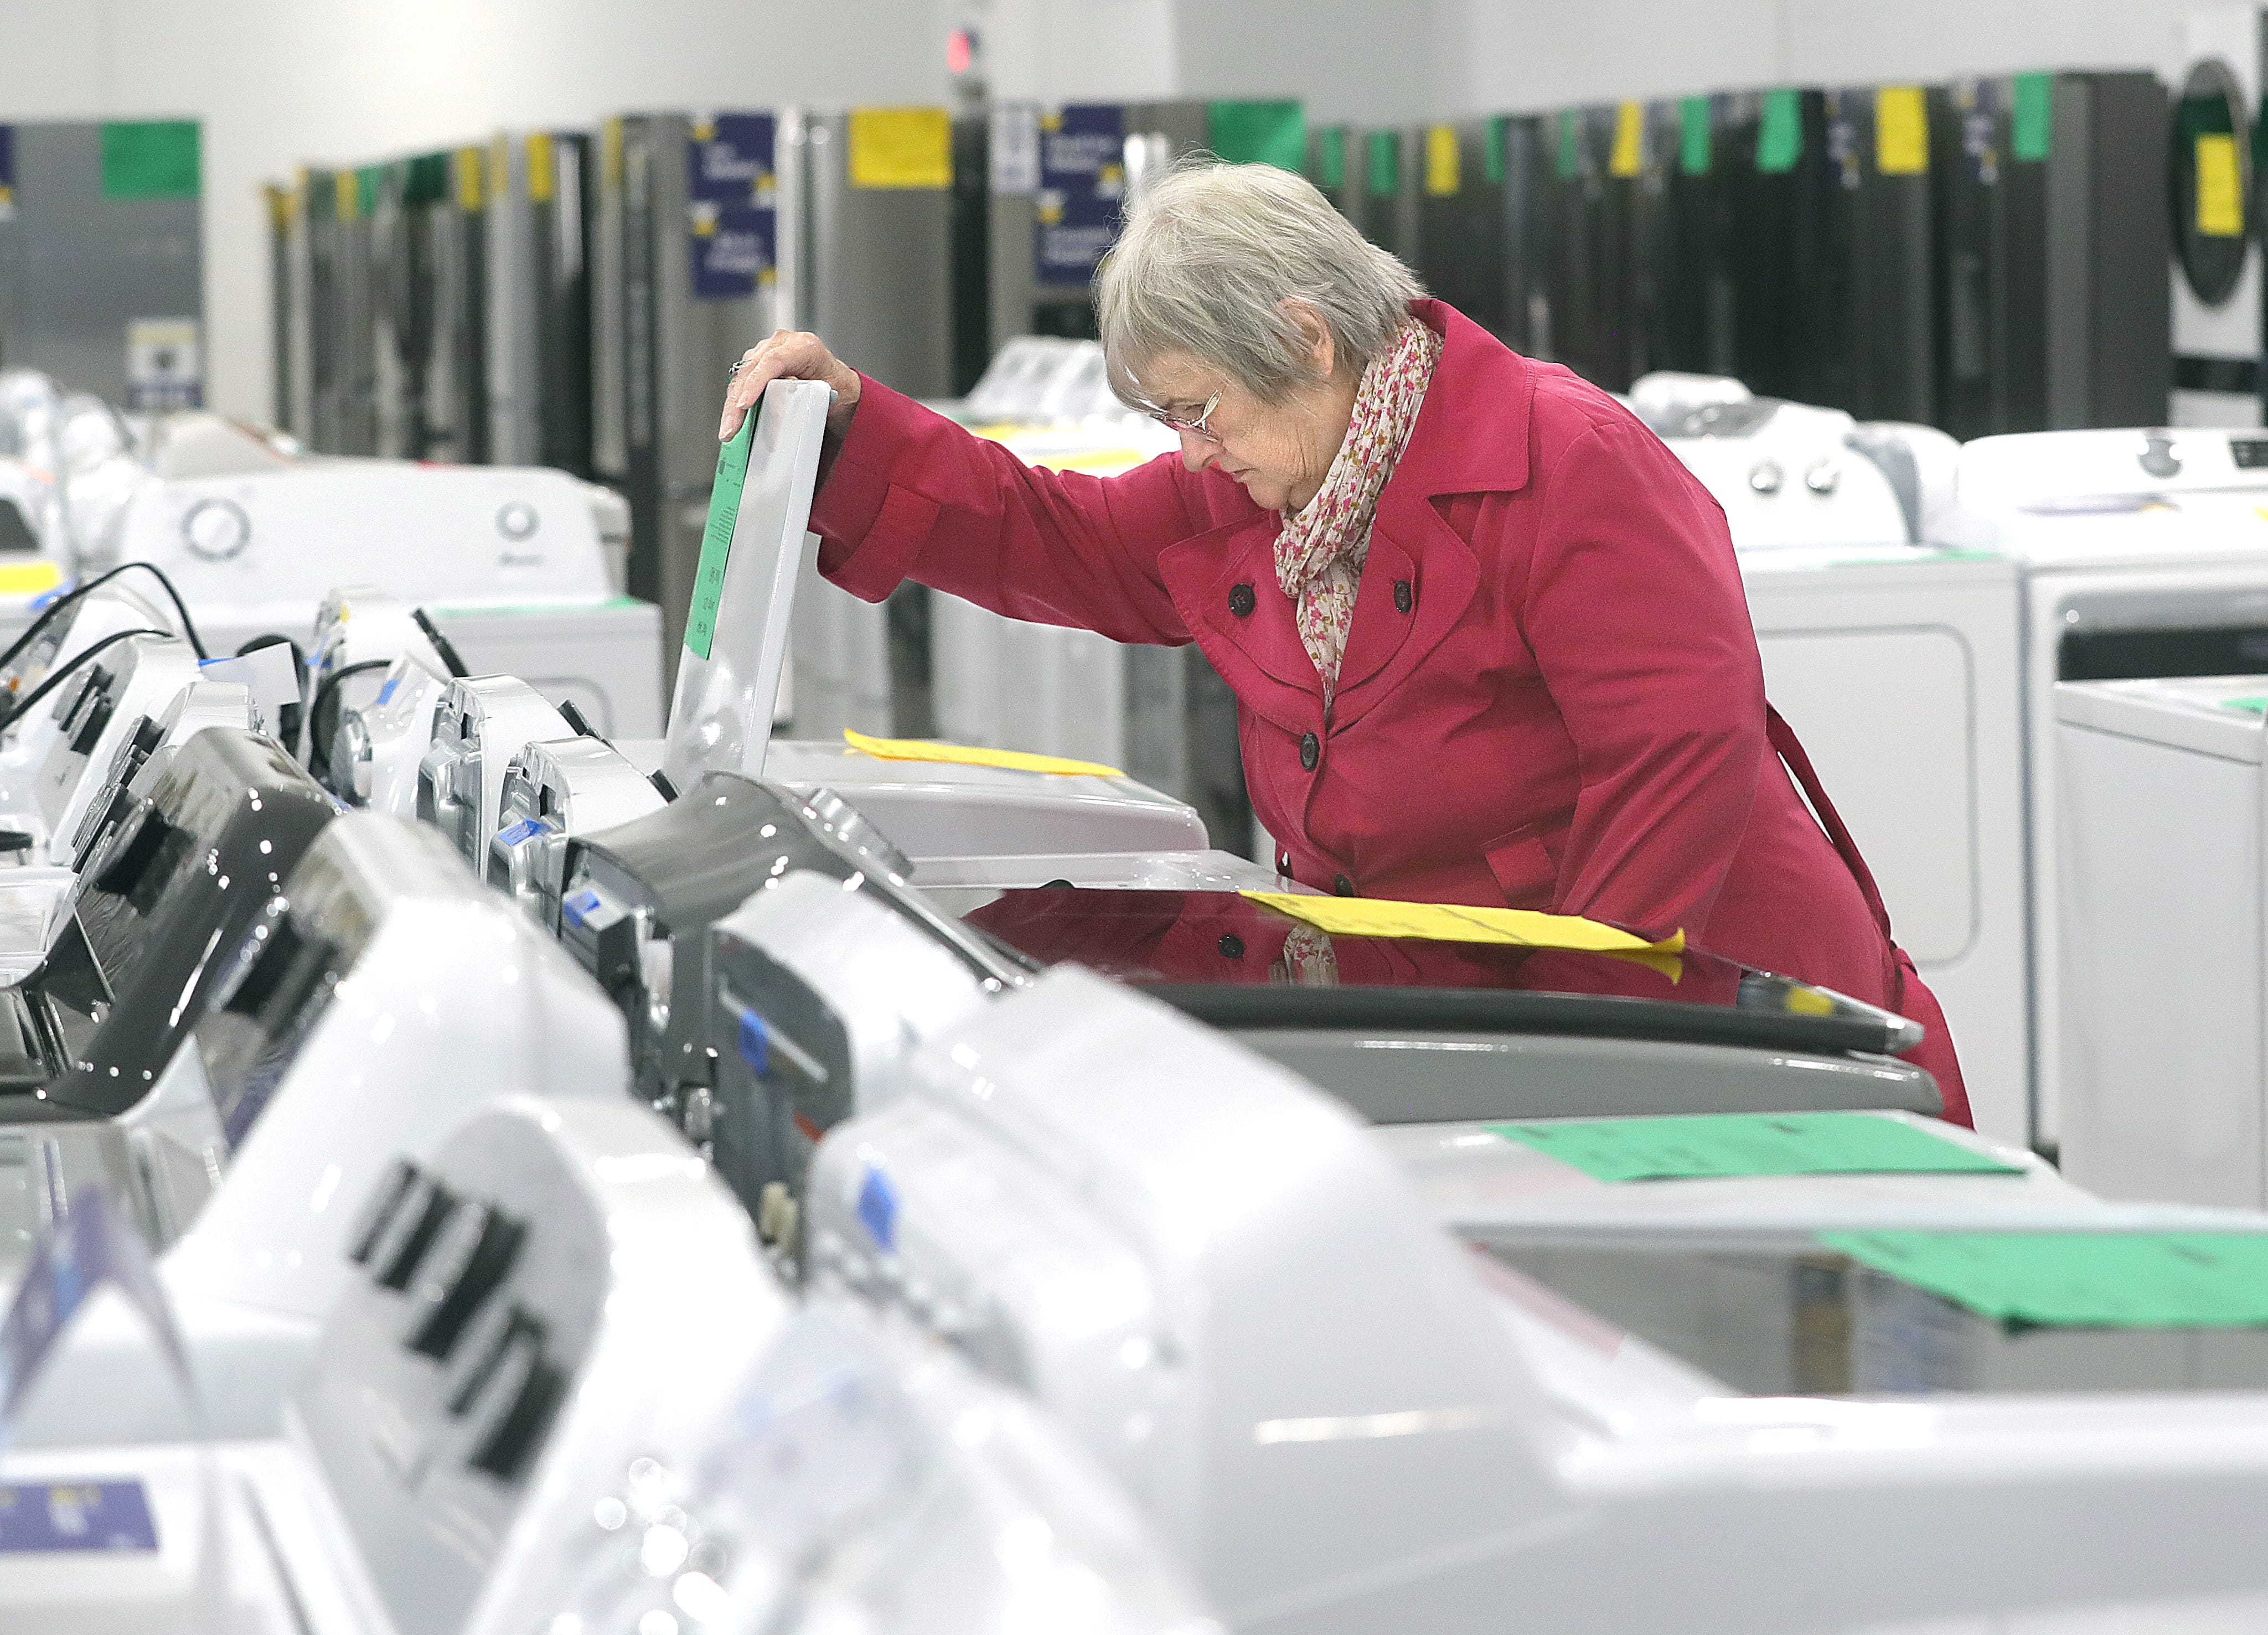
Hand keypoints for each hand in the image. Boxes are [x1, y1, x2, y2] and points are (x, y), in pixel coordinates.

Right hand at [719, 330, 862, 440]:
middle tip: (730, 429)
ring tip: (728, 431)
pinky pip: (742, 381)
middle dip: (737, 402)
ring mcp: (767, 350)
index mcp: (804, 346)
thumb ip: (804, 400)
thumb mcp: (827, 393)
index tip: (744, 405)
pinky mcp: (758, 362)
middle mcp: (782, 343)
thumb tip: (778, 415)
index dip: (756, 383)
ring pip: (742, 376)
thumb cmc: (838, 388)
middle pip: (751, 370)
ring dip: (731, 405)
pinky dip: (735, 402)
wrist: (839, 384)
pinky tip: (732, 422)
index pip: (773, 361)